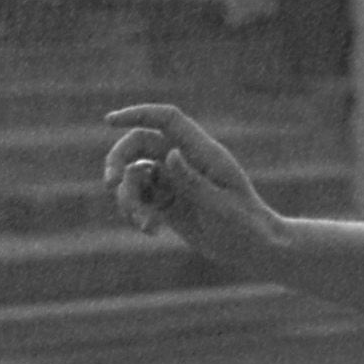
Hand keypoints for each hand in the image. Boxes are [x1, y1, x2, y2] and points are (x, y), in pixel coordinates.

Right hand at [102, 102, 280, 266]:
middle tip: (109, 183)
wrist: (254, 250)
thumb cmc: (246, 226)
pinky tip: (151, 230)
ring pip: (134, 175)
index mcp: (203, 152)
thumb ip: (192, 181)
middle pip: (139, 144)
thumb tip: (170, 154)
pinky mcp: (167, 202)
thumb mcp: (220, 206)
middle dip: (118, 160)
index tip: (110, 121)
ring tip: (144, 223)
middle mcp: (185, 161)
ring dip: (128, 198)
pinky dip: (137, 213)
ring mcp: (174, 181)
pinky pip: (139, 199)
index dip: (138, 113)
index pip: (167, 120)